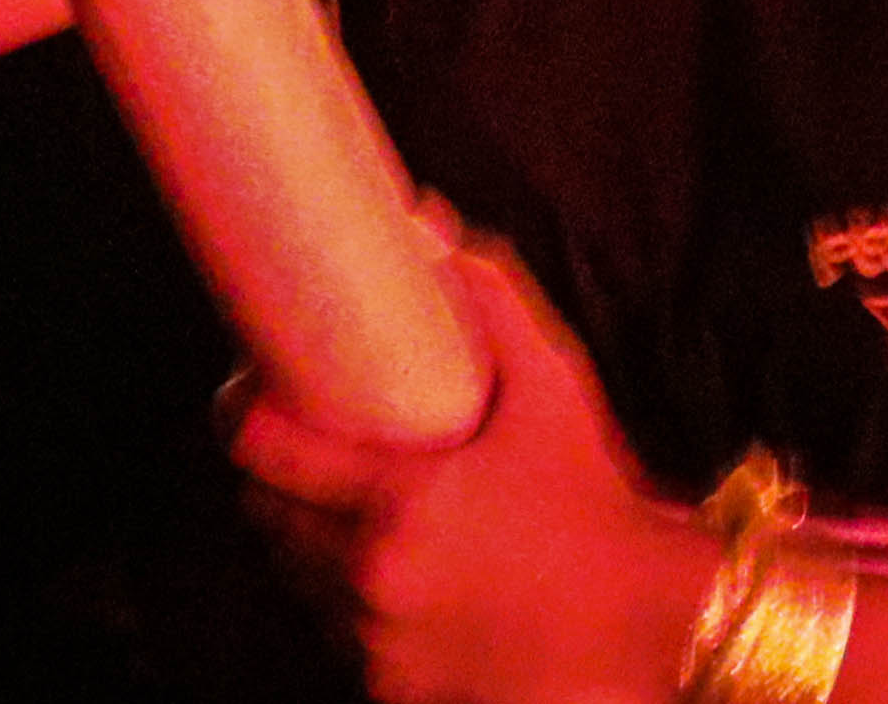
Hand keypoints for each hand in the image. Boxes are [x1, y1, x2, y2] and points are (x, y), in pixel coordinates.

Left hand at [228, 212, 710, 703]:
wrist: (647, 630)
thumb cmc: (599, 508)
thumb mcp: (557, 395)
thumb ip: (496, 309)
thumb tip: (436, 230)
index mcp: (400, 502)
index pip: (264, 453)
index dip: (240, 415)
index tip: (245, 390)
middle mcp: (372, 579)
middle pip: (265, 518)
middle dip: (273, 479)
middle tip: (299, 444)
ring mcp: (375, 644)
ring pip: (297, 579)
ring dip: (309, 543)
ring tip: (351, 509)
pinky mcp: (387, 691)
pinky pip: (337, 633)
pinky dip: (350, 600)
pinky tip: (398, 574)